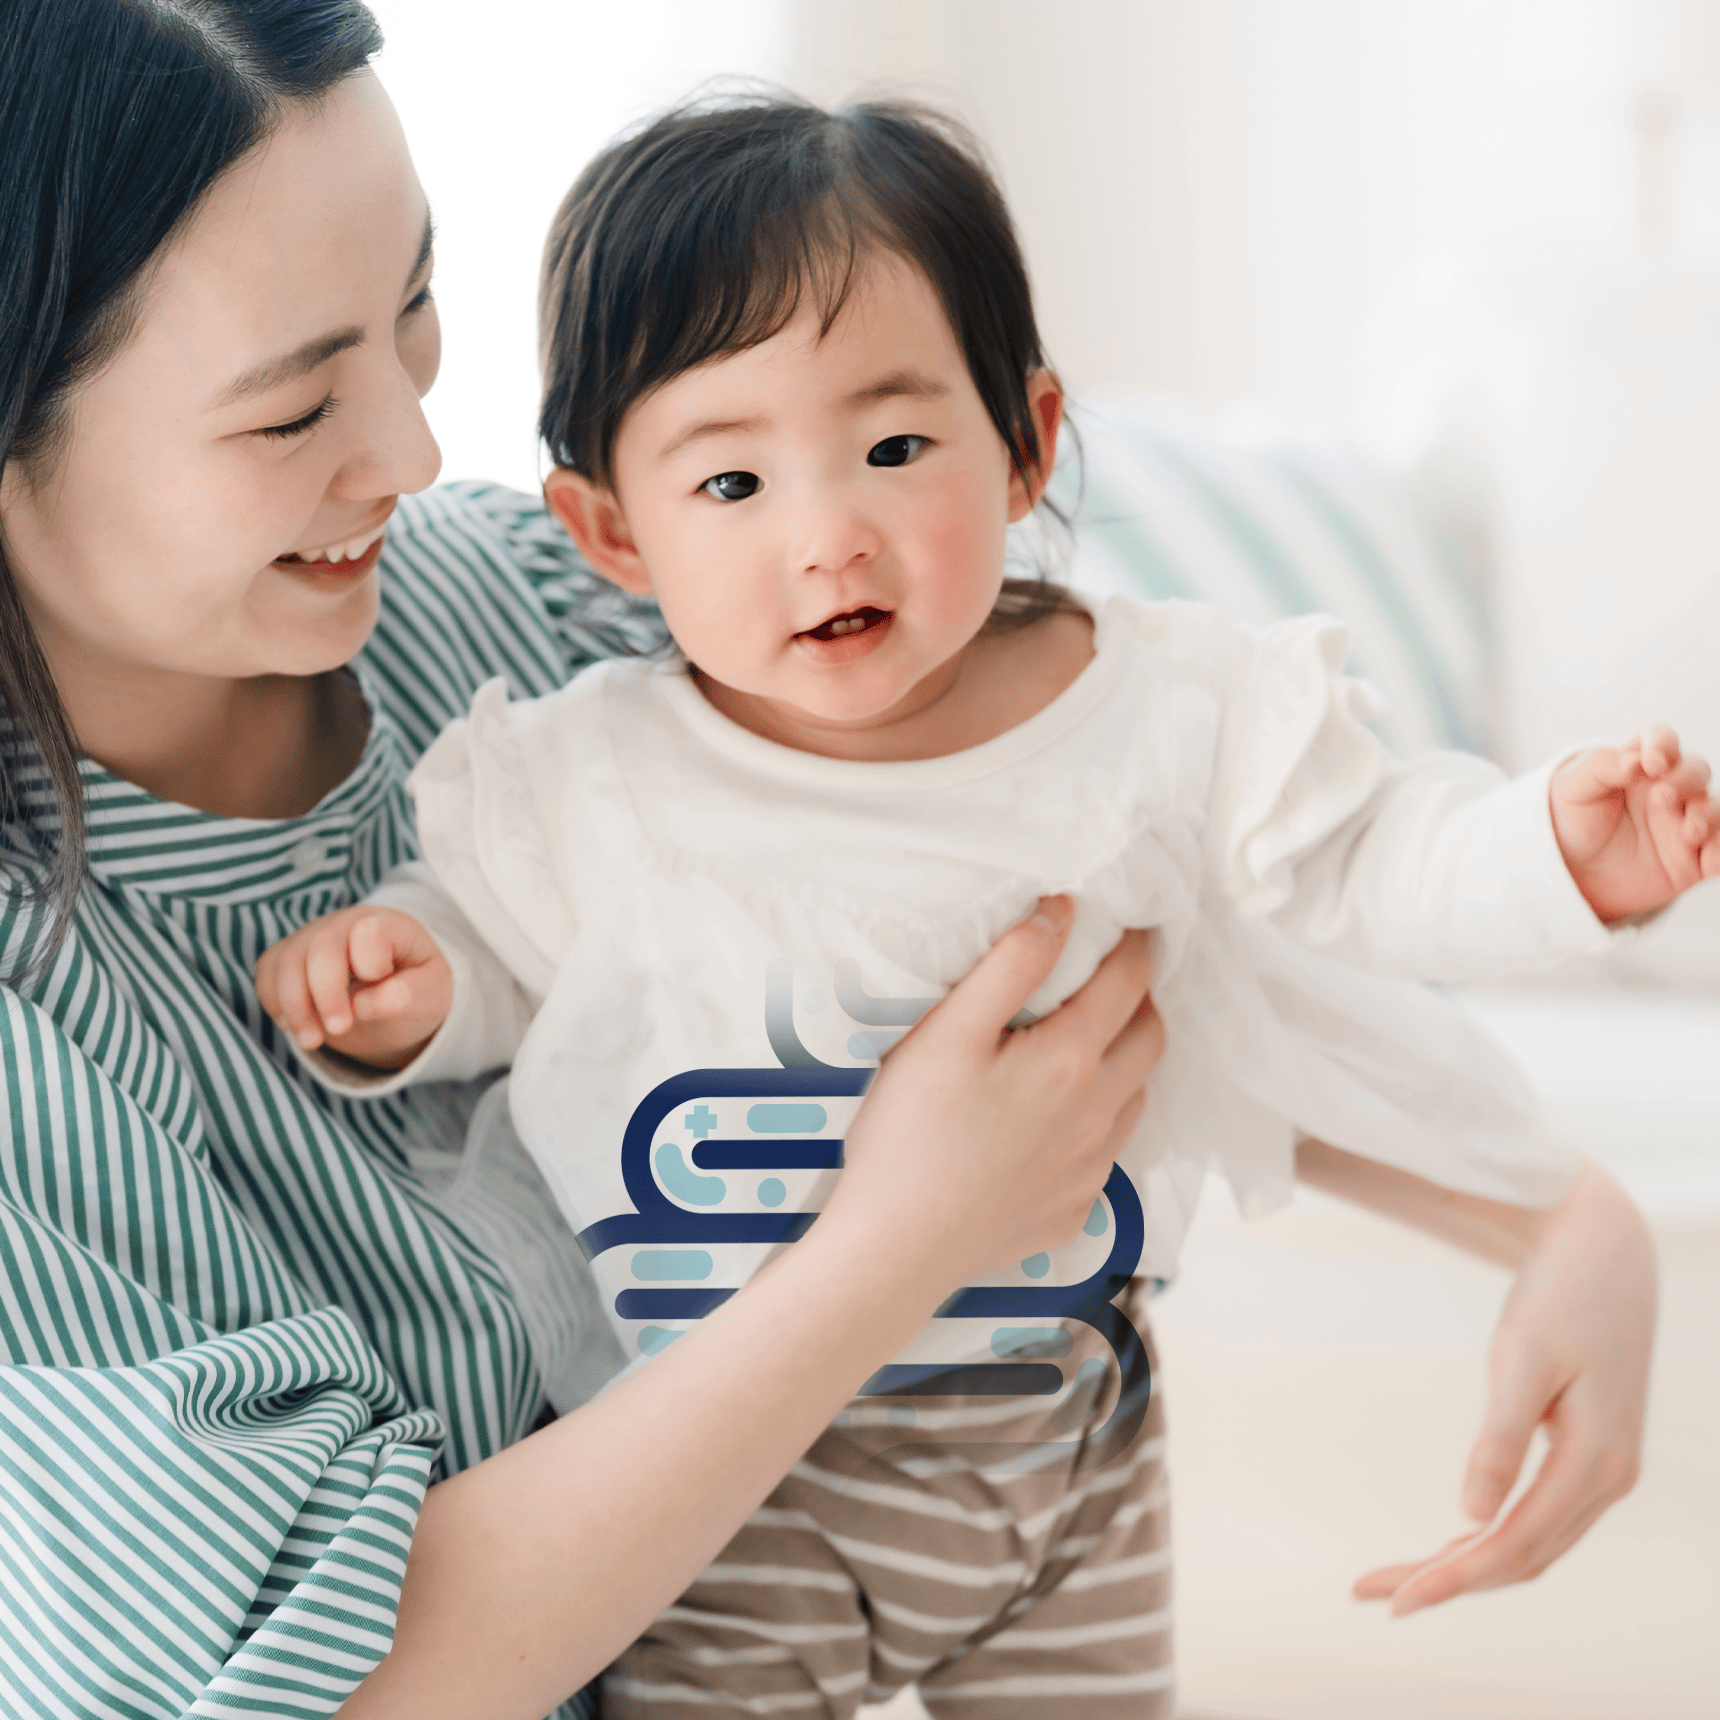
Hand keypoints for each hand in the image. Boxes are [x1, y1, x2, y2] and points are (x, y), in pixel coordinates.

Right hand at [256, 906, 453, 1070]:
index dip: (369, 966)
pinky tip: (298, 1026)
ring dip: (294, 1006)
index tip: (375, 1000)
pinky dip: (275, 1003)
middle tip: (339, 1029)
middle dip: (325, 994)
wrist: (392, 998)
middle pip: (321, 947)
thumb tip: (364, 1004)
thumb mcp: (431, 997)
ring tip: (312, 1042)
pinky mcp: (289, 955)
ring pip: (286, 960)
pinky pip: (267, 972)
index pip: (369, 932)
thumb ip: (408, 995)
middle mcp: (347, 923)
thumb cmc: (414, 991)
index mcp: (390, 925)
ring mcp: (314, 936)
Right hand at [828, 897, 1164, 1287]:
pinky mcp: (1071, 1209)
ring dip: (1126, 1060)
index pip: (1128, 982)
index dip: (1134, 944)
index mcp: (1070, 1061)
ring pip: (1135, 1098)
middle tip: (1113, 976)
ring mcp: (1089, 1169)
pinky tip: (1057, 1120)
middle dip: (1141, 998)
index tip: (1128, 924)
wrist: (896, 1250)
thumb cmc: (910, 1138)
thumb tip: (1060, 912)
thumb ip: (1009, 965)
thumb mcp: (948, 1033)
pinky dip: (1097, 1122)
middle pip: (1151, 1038)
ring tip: (1090, 1041)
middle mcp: (1096, 1114)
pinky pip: (1106, 1155)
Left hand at [1352, 1162, 1654, 1613]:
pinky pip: (1538, 1517)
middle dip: (1447, 1581)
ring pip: (1531, 1544)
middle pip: (1522, 1558)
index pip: (1517, 1546)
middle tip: (1372, 1592)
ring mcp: (1603, 1471)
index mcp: (1597, 1464)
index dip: (1455, 1579)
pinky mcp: (1589, 1454)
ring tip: (1394, 1577)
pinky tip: (1451, 1544)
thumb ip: (1499, 1438)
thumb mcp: (1523, 1358)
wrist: (1604, 1249)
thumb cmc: (1560, 1296)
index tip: (1396, 1599)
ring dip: (1466, 1565)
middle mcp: (1609, 1480)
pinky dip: (1491, 1537)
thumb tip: (1471, 1515)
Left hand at [1551, 727, 1719, 920]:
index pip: (1661, 740)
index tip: (1652, 761)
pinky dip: (1719, 852)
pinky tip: (1708, 861)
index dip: (1663, 744)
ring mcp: (1683, 822)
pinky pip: (1719, 851)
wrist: (1573, 872)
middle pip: (1695, 770)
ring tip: (1688, 830)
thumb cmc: (1573, 821)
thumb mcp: (1571, 789)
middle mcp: (1667, 790)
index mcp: (1639, 766)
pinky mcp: (1692, 858)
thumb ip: (1599, 766)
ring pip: (1714, 808)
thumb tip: (1633, 760)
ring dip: (1708, 815)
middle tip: (1662, 797)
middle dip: (1686, 779)